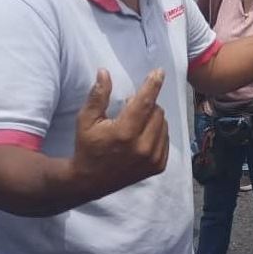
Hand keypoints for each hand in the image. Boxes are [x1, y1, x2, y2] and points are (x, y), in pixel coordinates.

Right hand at [71, 69, 168, 196]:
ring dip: (153, 118)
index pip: (145, 102)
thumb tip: (104, 72)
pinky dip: (158, 132)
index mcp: (124, 132)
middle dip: (147, 104)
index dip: (153, 84)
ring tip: (136, 123)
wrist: (89, 181)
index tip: (160, 72)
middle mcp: (142, 147)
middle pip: (157, 111)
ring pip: (163, 124)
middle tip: (132, 108)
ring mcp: (152, 159)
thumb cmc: (87, 147)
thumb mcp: (86, 120)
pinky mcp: (158, 166)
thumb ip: (98, 95)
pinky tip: (143, 136)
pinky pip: (166, 139)